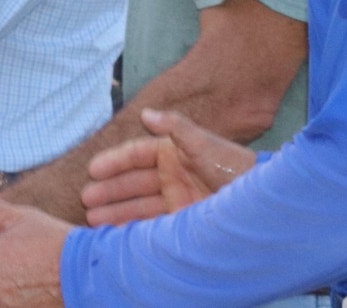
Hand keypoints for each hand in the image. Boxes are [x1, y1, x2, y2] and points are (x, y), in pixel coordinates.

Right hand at [81, 109, 253, 226]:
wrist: (260, 203)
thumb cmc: (232, 166)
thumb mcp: (203, 142)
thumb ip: (175, 126)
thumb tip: (146, 112)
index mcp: (172, 153)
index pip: (135, 155)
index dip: (114, 162)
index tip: (93, 170)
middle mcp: (170, 176)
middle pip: (132, 183)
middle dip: (109, 191)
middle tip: (86, 199)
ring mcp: (176, 199)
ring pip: (138, 205)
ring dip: (115, 211)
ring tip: (92, 218)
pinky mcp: (182, 221)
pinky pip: (151, 224)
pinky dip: (133, 228)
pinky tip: (115, 233)